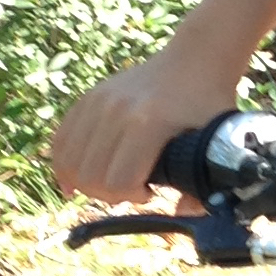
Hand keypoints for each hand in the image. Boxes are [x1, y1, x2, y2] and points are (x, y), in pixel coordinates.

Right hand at [46, 42, 246, 206]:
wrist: (194, 59)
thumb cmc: (209, 104)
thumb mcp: (214, 144)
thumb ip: (201, 187)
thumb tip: (180, 216)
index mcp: (148, 124)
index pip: (118, 182)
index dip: (131, 198)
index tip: (150, 193)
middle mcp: (117, 111)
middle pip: (90, 176)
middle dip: (107, 195)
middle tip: (128, 191)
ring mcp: (99, 101)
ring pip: (69, 160)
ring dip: (84, 182)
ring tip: (106, 184)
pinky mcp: (90, 97)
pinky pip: (61, 139)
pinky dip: (63, 163)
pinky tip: (73, 180)